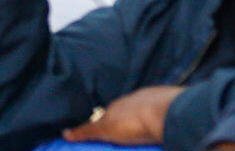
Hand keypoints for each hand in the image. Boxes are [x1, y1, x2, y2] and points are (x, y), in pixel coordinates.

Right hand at [63, 86, 184, 144]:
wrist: (167, 113)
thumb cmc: (133, 122)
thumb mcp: (106, 130)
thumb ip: (87, 131)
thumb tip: (65, 133)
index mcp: (117, 105)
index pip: (107, 114)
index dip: (106, 123)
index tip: (106, 134)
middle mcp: (133, 99)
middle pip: (126, 111)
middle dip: (124, 120)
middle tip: (125, 136)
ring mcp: (152, 98)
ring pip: (143, 109)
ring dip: (142, 118)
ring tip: (144, 133)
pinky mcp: (169, 102)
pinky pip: (159, 110)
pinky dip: (158, 117)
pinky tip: (160, 127)